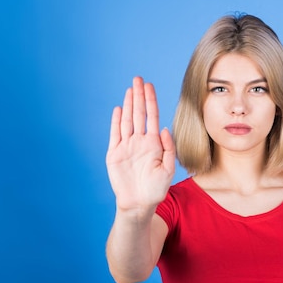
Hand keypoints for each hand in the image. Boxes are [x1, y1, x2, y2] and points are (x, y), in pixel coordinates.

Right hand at [106, 77, 175, 214]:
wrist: (139, 204)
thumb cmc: (156, 189)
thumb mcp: (168, 169)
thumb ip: (168, 148)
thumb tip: (163, 128)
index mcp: (153, 144)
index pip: (152, 116)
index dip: (151, 101)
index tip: (150, 86)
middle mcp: (139, 142)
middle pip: (139, 113)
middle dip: (139, 96)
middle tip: (138, 79)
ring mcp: (126, 146)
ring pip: (127, 120)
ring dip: (128, 104)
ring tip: (130, 89)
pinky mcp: (114, 154)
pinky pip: (115, 134)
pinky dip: (116, 121)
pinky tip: (119, 109)